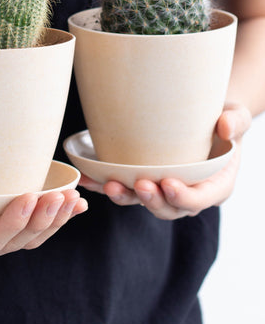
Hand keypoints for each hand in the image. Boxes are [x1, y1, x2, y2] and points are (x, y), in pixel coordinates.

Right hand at [0, 155, 87, 267]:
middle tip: (62, 196)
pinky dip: (50, 218)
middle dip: (39, 221)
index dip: (9, 224)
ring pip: (23, 239)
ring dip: (51, 222)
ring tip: (74, 200)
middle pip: (9, 243)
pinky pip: (25, 228)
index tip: (30, 195)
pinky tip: (74, 204)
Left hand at [79, 102, 251, 219]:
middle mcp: (188, 193)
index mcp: (216, 185)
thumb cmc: (222, 117)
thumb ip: (234, 121)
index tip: (168, 184)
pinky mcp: (142, 181)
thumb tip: (225, 127)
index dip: (184, 197)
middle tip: (139, 184)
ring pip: (143, 202)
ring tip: (109, 185)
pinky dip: (102, 185)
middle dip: (152, 200)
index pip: (201, 199)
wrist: (204, 116)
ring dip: (125, 197)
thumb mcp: (235, 115)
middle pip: (169, 208)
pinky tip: (87, 178)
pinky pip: (122, 187)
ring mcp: (162, 190)